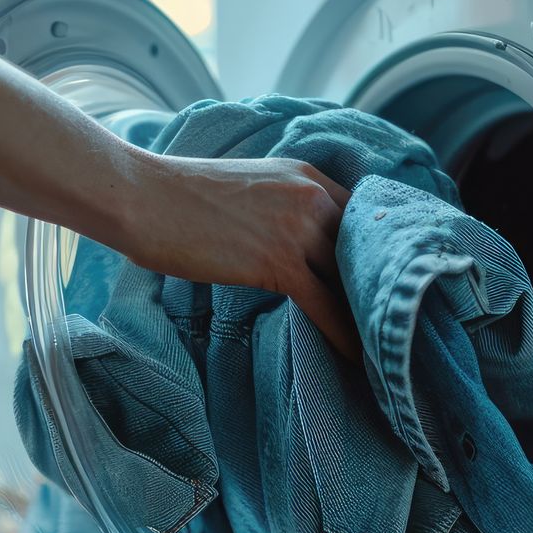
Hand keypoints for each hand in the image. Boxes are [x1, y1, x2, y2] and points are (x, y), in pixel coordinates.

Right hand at [116, 155, 360, 358]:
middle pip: (363, 248)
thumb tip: (289, 244)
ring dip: (366, 312)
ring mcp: (297, 228)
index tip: (379, 280)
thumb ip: (279, 208)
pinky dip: (342, 333)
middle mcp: (311, 197)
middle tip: (390, 317)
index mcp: (306, 175)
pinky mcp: (278, 262)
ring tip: (382, 343)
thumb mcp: (247, 187)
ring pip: (349, 278)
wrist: (143, 197)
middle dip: (376, 284)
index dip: (372, 251)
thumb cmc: (179, 197)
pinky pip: (325, 305)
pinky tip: (353, 357)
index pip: (360, 216)